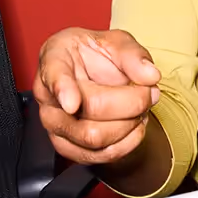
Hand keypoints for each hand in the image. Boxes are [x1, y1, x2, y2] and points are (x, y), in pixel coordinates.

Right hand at [32, 27, 160, 164]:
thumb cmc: (95, 55)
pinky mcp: (68, 147)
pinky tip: (133, 126)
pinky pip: (99, 156)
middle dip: (131, 103)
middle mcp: (48, 95)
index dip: (63, 90)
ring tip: (141, 109)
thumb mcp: (116, 41)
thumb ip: (133, 55)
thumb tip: (149, 75)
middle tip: (149, 93)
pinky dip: (127, 144)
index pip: (54, 75)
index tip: (73, 102)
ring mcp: (55, 124)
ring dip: (130, 125)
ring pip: (94, 138)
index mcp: (55, 59)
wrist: (89, 74)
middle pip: (89, 109)